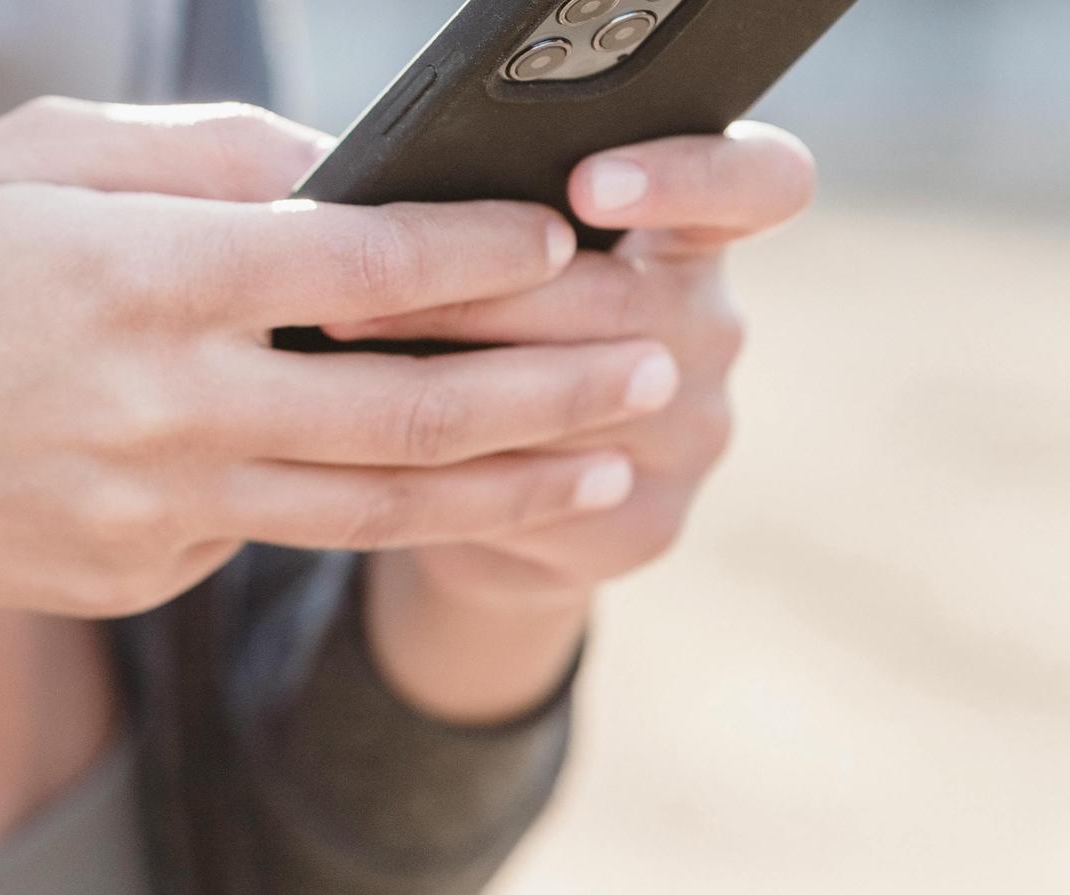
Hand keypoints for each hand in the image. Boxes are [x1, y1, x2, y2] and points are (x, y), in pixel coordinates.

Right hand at [0, 99, 678, 682]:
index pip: (370, 262)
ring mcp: (147, 511)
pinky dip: (337, 507)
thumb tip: (332, 168)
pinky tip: (417, 487)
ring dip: (500, 485)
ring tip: (606, 468)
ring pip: (365, 505)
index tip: (568, 236)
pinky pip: (256, 536)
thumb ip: (198, 158)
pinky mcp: (125, 577)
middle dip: (550, 384)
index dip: (489, 249)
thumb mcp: (28, 156)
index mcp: (147, 275)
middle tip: (657, 365)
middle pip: (408, 406)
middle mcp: (165, 406)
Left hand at [329, 122, 818, 721]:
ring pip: (582, 399)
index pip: (763, 183)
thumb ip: (480, 200)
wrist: (474, 489)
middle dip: (485, 291)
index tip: (588, 182)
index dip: (692, 176)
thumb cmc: (470, 329)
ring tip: (342, 351)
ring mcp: (692, 435)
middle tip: (362, 285)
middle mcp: (711, 329)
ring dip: (454, 376)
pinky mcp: (646, 525)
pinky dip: (456, 466)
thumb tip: (376, 159)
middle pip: (627, 300)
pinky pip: (547, 493)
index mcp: (690, 232)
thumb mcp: (492, 250)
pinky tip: (380, 448)